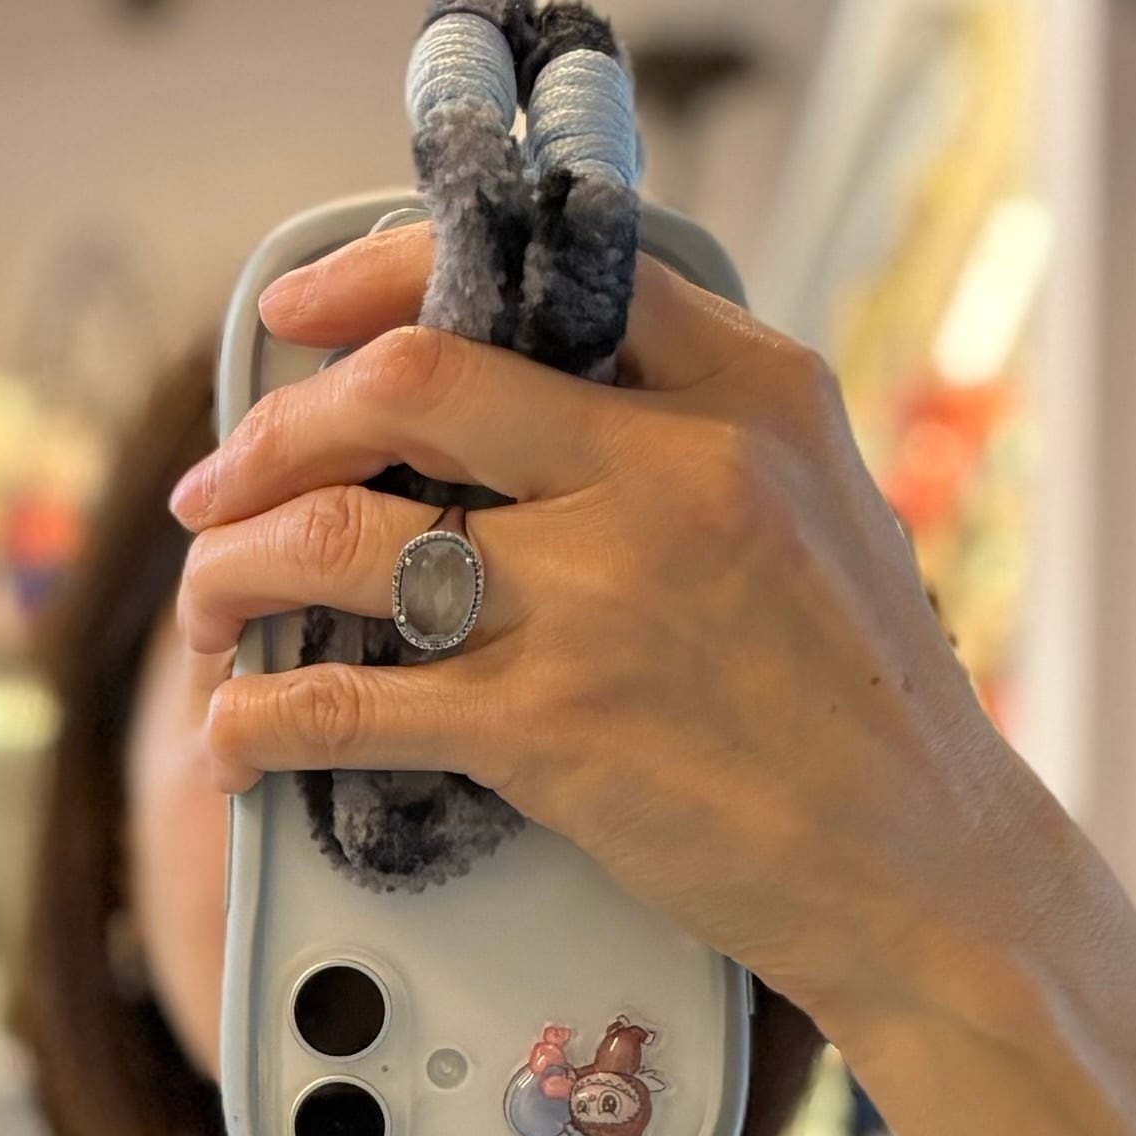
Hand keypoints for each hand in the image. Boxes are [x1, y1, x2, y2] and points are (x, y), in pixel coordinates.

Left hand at [169, 221, 1070, 1053]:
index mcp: (747, 388)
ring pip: (343, 536)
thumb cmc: (865, 696)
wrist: (925, 868)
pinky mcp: (550, 728)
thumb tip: (531, 375)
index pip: (543, 268)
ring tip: (210, 603)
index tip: (302, 307)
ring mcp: (604, 598)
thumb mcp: (818, 495)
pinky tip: (234, 735)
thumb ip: (696, 421)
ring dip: (236, 566)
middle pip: (408, 384)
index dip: (386, 273)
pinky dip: (259, 716)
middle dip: (274, 428)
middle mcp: (672, 470)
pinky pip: (346, 700)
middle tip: (220, 482)